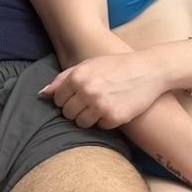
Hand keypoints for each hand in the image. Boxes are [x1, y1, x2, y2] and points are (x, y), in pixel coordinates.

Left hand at [42, 51, 167, 128]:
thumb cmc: (116, 66)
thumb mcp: (89, 65)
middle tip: (92, 101)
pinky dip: (106, 120)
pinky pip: (100, 126)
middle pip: (68, 114)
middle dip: (77, 110)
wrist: (148, 71)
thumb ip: (63, 78)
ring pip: (81, 123)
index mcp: (78, 77)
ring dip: (89, 117)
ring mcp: (100, 105)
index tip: (80, 95)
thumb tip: (43, 94)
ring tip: (102, 105)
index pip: (58, 100)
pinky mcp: (114, 117)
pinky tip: (115, 107)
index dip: (68, 99)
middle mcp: (87, 91)